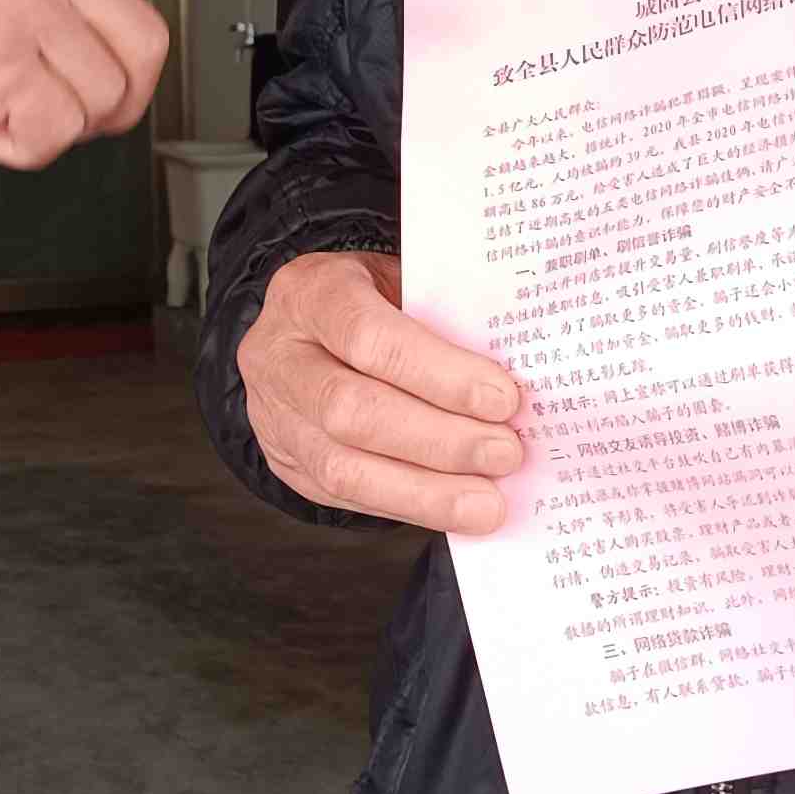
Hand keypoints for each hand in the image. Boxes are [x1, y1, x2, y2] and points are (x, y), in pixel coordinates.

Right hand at [235, 251, 526, 533]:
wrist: (304, 333)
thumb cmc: (372, 303)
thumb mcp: (401, 284)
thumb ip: (443, 320)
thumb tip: (516, 378)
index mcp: (311, 293)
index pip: (368, 336)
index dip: (438, 373)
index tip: (502, 398)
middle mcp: (280, 357)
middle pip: (351, 411)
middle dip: (439, 441)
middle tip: (506, 453)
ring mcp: (277, 417)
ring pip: (343, 468)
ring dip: (426, 492)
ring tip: (488, 502)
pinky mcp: (290, 466)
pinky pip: (349, 497)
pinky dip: (411, 507)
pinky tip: (456, 510)